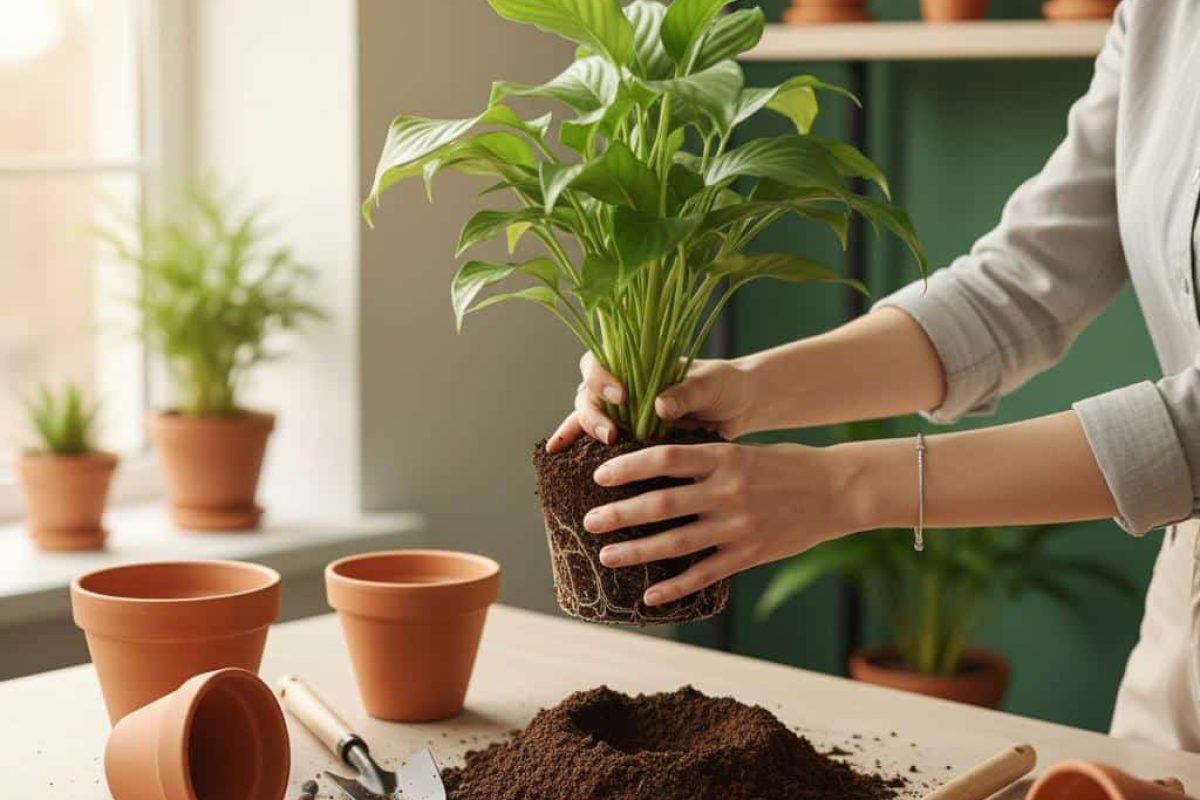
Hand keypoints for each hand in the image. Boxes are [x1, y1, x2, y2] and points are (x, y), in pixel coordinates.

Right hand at [546, 353, 754, 451]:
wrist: (741, 408)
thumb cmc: (723, 385)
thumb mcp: (709, 383)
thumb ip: (686, 392)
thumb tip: (661, 406)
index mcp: (635, 363)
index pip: (599, 361)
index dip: (601, 377)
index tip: (620, 394)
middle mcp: (622, 386)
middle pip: (586, 395)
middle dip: (592, 415)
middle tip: (610, 435)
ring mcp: (624, 413)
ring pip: (587, 419)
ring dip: (586, 435)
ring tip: (600, 454)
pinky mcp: (632, 439)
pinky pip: (599, 446)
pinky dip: (580, 452)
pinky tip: (561, 462)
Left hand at [583, 441, 861, 605]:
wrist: (838, 490)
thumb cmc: (788, 465)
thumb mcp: (746, 450)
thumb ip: (706, 458)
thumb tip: (657, 464)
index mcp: (724, 457)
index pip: (664, 458)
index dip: (628, 467)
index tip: (599, 475)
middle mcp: (727, 490)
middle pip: (660, 503)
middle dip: (619, 514)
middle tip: (590, 521)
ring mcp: (737, 525)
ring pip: (675, 541)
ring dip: (635, 551)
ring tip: (607, 557)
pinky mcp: (750, 553)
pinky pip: (704, 574)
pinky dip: (674, 587)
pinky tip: (649, 596)